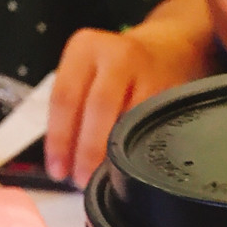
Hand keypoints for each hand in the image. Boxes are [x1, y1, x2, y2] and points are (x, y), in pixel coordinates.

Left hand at [46, 0, 216, 187]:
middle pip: (97, 108)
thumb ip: (74, 106)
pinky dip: (137, 150)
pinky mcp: (170, 93)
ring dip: (113, 155)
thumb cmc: (118, 69)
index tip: (57, 169)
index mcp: (85, 48)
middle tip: (81, 179)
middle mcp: (116, 55)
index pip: (64, 97)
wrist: (166, 50)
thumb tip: (64, 158)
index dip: (59, 138)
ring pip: (128, 120)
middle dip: (87, 150)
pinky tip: (128, 165)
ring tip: (103, 178)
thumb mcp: (88, 71)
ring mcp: (147, 74)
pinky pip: (150, 128)